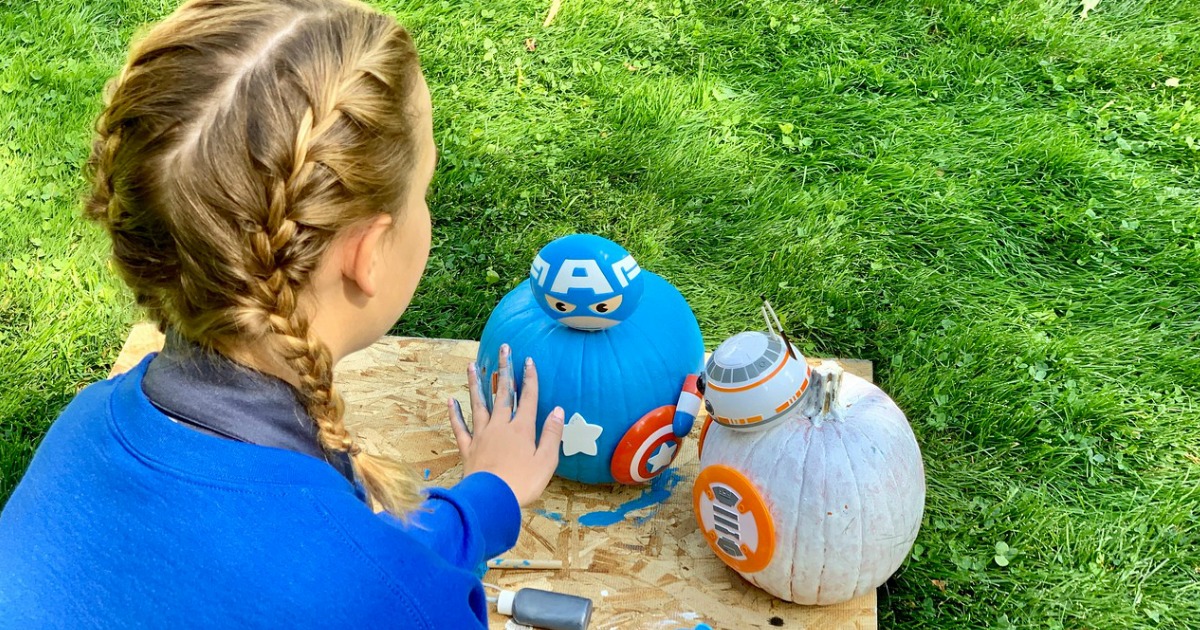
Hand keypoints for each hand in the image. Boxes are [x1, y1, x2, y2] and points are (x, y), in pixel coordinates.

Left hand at [447, 344, 563, 506]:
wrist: (492, 499)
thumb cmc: (523, 482)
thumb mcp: (547, 460)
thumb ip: (552, 434)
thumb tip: (558, 410)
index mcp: (522, 428)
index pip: (527, 397)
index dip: (529, 378)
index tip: (528, 360)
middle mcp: (501, 426)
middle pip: (503, 394)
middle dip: (505, 370)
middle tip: (504, 349)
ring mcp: (482, 435)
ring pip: (478, 404)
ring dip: (476, 384)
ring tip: (473, 366)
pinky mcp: (468, 448)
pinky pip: (460, 427)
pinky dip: (455, 414)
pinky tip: (451, 401)